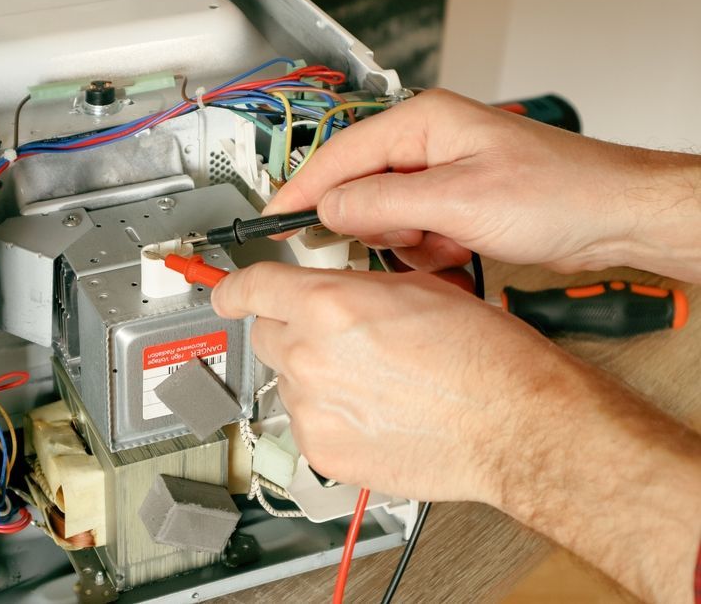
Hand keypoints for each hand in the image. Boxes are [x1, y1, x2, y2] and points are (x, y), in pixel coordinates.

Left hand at [213, 261, 700, 602]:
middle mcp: (309, 354)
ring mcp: (312, 406)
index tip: (222, 293)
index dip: (231, 288)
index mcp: (330, 305)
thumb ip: (359, 288)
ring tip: (373, 385)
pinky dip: (330, 417)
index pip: (250, 288)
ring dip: (316, 378)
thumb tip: (337, 291)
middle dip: (291, 332)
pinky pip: (307, 424)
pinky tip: (374, 415)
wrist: (514, 424)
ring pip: (289, 382)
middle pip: (266, 335)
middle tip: (337, 342)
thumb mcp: (419, 289)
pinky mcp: (322, 450)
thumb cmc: (484, 357)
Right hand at [267, 89, 700, 281]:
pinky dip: (429, 250)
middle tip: (391, 243)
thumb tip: (328, 210)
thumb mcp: (458, 202)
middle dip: (374, 225)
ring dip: (409, 242)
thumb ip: (383, 205)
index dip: (301, 190)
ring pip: (386, 217)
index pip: (339, 154)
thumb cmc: (559, 194)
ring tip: (448, 243)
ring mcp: (442, 174)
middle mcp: (428, 143)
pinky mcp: (455, 202)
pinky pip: (415, 232)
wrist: (614, 218)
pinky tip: (461, 250)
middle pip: (360, 189)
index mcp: (423, 123)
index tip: (272, 221)